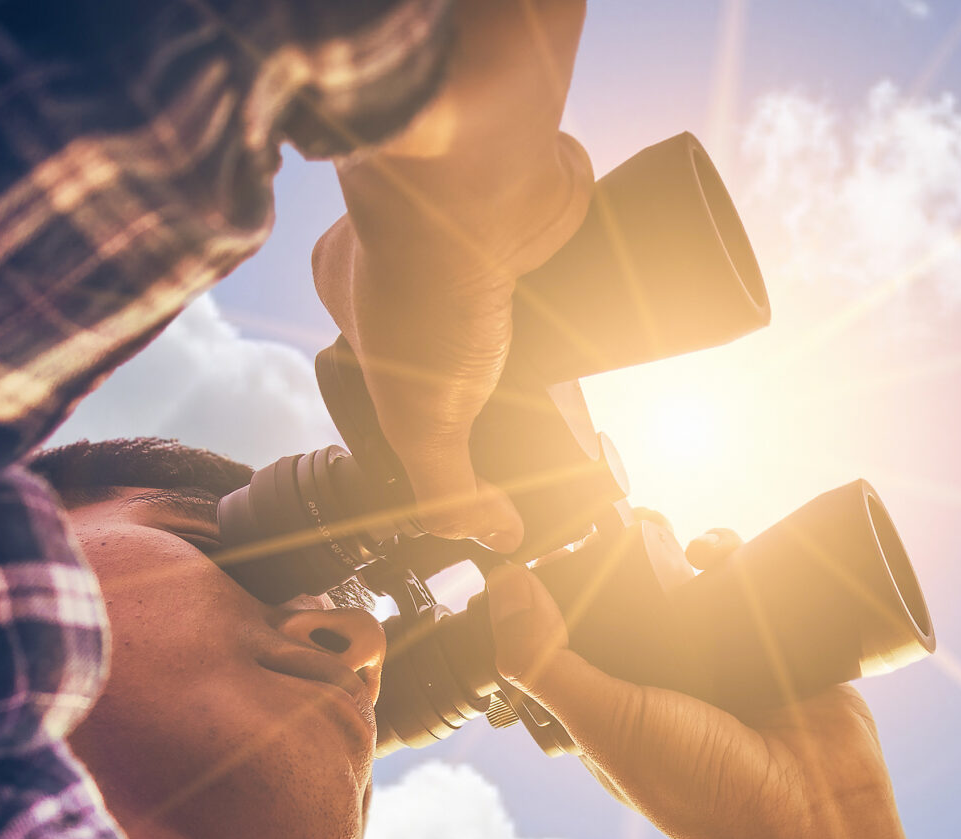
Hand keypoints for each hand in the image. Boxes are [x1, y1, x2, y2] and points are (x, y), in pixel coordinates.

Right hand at [315, 0, 591, 550]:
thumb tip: (491, 536)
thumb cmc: (424, 278)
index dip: (434, 409)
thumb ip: (446, 486)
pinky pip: (566, 260)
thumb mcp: (421, 418)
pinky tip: (605, 325)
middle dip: (499, 377)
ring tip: (578, 377)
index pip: (392, 368)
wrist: (482, 179)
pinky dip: (585, 290)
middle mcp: (412, 249)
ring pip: (517, 299)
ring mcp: (475, 228)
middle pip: (462, 335)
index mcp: (354, 288)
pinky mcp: (536, 209)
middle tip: (538, 416)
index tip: (480, 444)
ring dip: (548, 337)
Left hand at [484, 553, 904, 838]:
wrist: (813, 812)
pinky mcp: (776, 649)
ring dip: (684, 551)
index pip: (576, 637)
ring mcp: (724, 666)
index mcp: (616, 709)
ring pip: (694, 588)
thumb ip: (547, 662)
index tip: (557, 541)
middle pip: (638, 603)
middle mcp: (666, 686)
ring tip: (674, 532)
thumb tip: (501, 588)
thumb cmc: (704, 790)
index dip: (565, 591)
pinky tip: (722, 545)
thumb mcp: (607, 723)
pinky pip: (753, 590)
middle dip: (630, 559)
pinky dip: (740, 559)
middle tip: (626, 518)